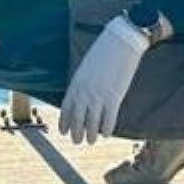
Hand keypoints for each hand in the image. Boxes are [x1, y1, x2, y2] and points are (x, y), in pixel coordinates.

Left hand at [59, 15, 151, 144]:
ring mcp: (99, 96)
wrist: (120, 42)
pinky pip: (108, 119)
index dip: (64, 122)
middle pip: (77, 119)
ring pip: (92, 123)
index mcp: (76, 83)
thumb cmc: (103, 51)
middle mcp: (84, 92)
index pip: (66, 108)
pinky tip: (106, 134)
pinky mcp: (114, 97)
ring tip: (90, 141)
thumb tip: (81, 96)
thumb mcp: (85, 67)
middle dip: (76, 132)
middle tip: (77, 141)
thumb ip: (81, 83)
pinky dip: (106, 129)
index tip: (63, 131)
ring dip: (91, 134)